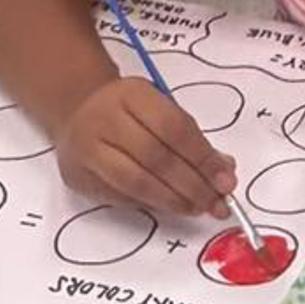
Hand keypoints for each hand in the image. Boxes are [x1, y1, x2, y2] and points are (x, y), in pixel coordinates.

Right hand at [55, 77, 235, 216]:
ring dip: (174, 200)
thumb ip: (194, 141)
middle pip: (155, 158)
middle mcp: (104, 118)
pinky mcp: (78, 176)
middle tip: (217, 203)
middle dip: (192, 186)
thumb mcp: (163, 111)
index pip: (174, 129)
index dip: (203, 159)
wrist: (78, 112)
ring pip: (135, 182)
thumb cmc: (132, 114)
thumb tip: (224, 173)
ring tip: (198, 208)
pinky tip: (172, 206)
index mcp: (132, 95)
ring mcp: (86, 149)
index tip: (226, 182)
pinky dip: (152, 205)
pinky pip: (121, 197)